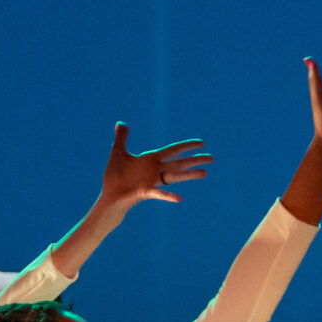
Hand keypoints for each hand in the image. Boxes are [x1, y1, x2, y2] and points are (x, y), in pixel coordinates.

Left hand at [96, 122, 212, 211]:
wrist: (109, 196)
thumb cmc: (114, 177)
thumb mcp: (118, 152)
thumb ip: (122, 138)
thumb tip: (121, 123)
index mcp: (151, 160)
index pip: (173, 150)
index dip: (187, 146)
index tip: (201, 143)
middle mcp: (155, 170)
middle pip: (179, 163)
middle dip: (194, 160)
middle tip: (212, 158)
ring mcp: (152, 182)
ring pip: (174, 176)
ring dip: (189, 174)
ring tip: (205, 173)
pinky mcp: (144, 192)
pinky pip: (158, 194)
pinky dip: (168, 196)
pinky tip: (179, 198)